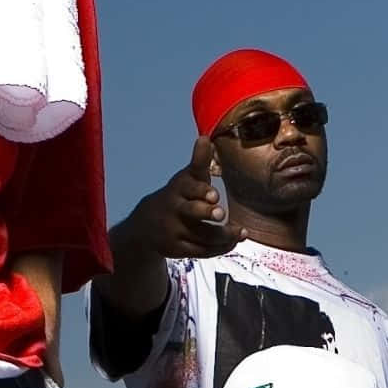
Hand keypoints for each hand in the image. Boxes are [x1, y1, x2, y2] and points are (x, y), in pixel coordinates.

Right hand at [146, 140, 234, 258]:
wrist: (147, 224)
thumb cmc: (177, 196)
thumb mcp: (186, 178)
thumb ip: (198, 162)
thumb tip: (205, 137)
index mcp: (179, 188)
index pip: (190, 187)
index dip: (201, 191)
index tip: (214, 195)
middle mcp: (174, 208)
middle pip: (191, 211)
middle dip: (206, 212)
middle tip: (220, 213)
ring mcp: (174, 230)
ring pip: (202, 235)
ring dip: (224, 235)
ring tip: (241, 232)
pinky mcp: (175, 248)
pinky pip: (201, 250)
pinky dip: (219, 248)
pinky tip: (232, 242)